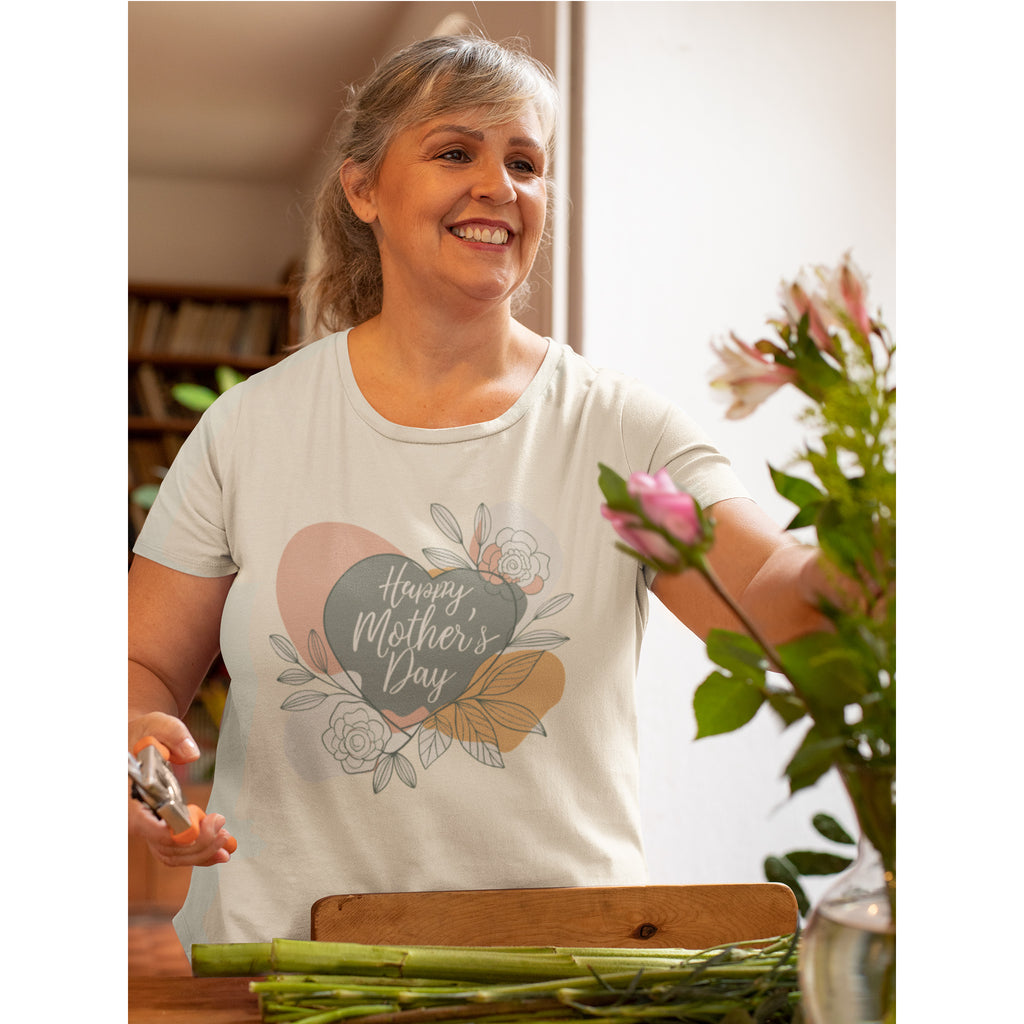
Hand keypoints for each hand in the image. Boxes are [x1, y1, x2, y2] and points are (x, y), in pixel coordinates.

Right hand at [128, 711, 235, 866]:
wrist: (136, 744)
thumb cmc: (142, 735)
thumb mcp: (155, 724)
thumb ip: (172, 733)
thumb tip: (191, 754)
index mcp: (126, 795)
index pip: (142, 823)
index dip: (171, 831)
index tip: (202, 824)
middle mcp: (133, 815)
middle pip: (162, 844)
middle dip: (196, 843)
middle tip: (223, 827)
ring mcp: (146, 825)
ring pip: (170, 853)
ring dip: (200, 853)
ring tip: (227, 843)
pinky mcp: (159, 828)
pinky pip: (175, 850)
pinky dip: (197, 853)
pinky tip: (220, 851)